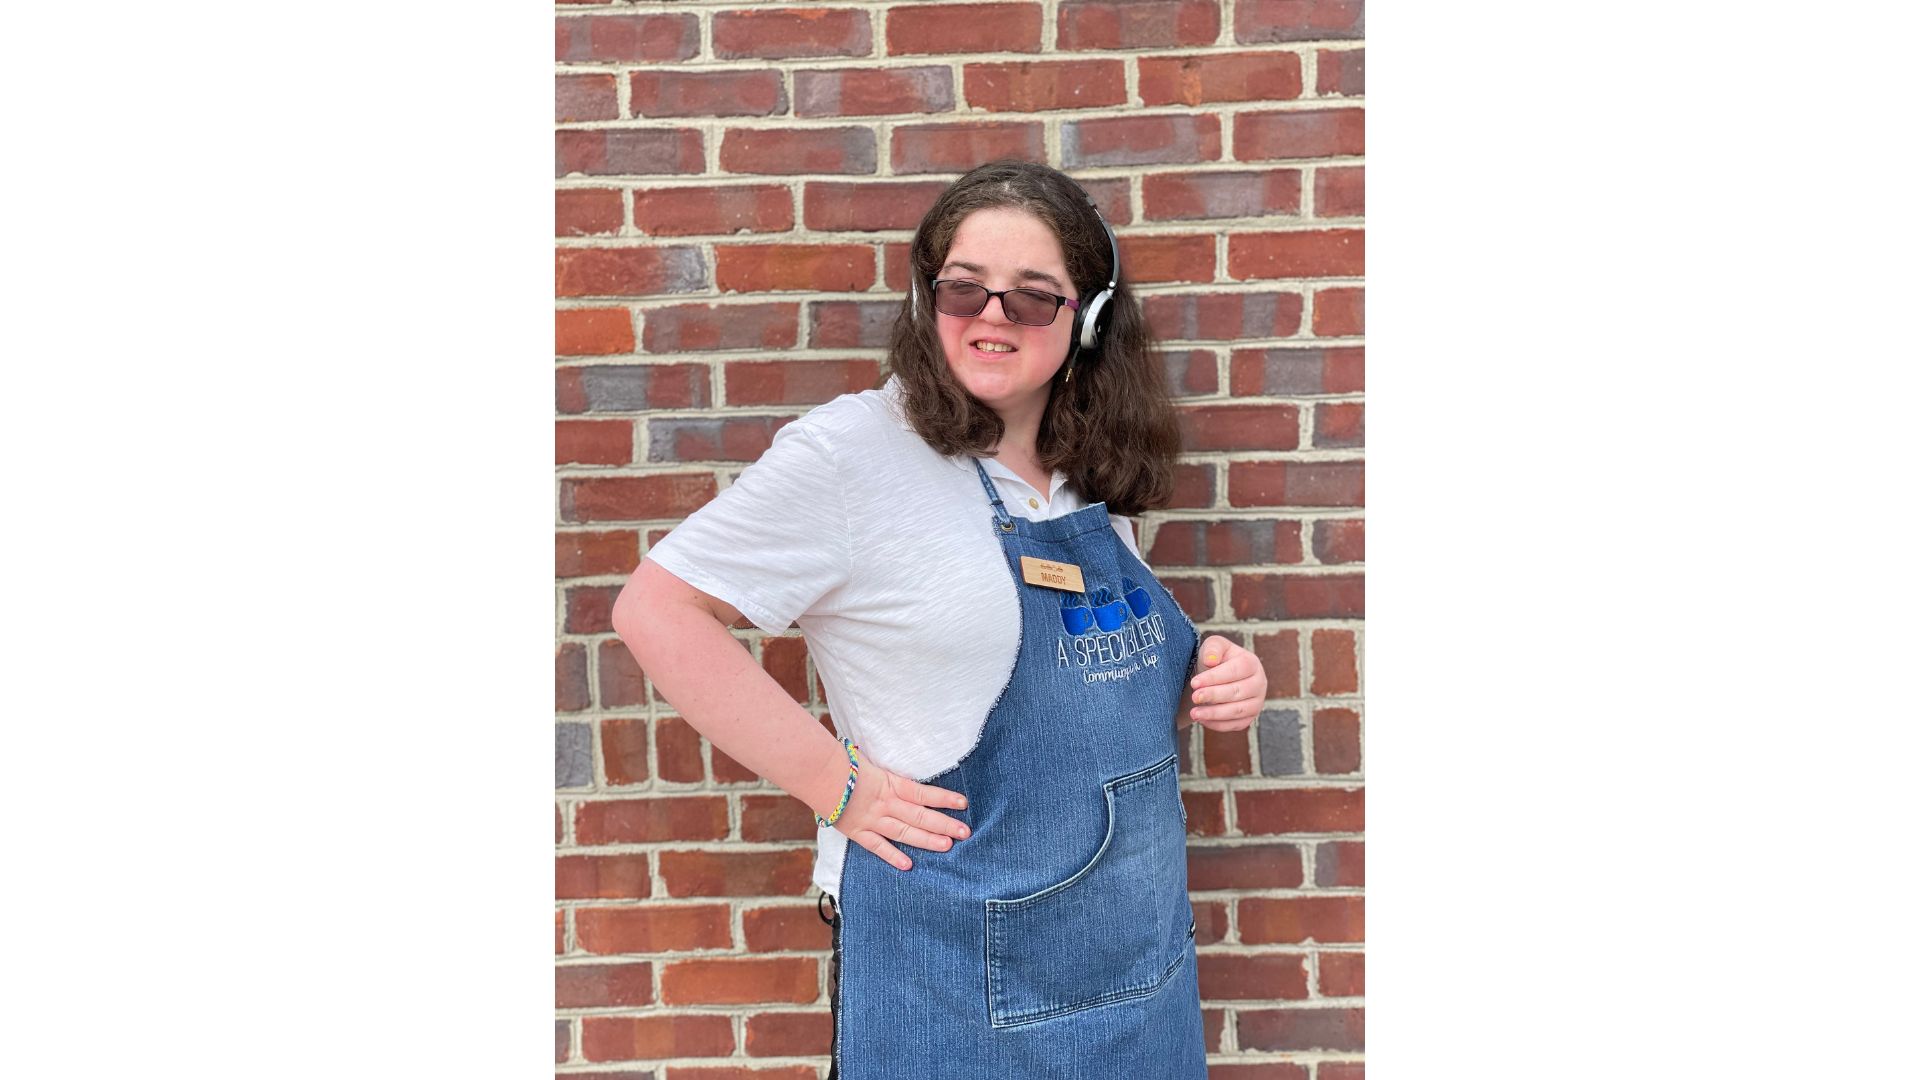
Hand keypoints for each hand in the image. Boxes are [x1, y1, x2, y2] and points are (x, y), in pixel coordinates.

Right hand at [830, 758, 969, 872]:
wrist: (819, 774)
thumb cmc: (847, 765)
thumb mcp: (874, 764)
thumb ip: (891, 775)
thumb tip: (907, 777)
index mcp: (891, 784)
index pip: (923, 792)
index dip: (944, 798)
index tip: (963, 803)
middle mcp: (886, 803)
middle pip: (920, 815)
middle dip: (944, 824)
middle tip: (965, 832)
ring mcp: (872, 819)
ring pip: (904, 832)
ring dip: (926, 840)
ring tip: (947, 846)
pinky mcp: (858, 832)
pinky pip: (877, 846)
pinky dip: (892, 856)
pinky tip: (908, 865)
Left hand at [1187, 634, 1265, 731]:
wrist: (1216, 677)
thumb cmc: (1215, 659)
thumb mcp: (1213, 646)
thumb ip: (1213, 648)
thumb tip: (1211, 660)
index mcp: (1252, 663)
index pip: (1236, 670)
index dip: (1215, 677)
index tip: (1194, 683)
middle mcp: (1259, 683)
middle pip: (1237, 692)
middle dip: (1214, 695)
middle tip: (1194, 697)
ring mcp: (1257, 702)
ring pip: (1237, 711)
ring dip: (1214, 714)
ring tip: (1194, 713)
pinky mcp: (1249, 718)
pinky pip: (1235, 725)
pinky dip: (1218, 724)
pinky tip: (1202, 720)